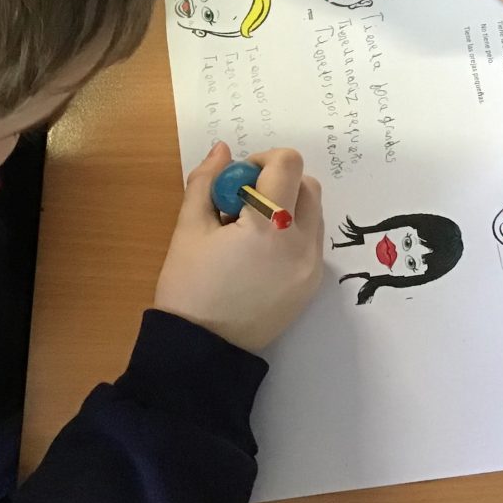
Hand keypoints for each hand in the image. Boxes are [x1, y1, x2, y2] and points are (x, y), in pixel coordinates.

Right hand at [155, 143, 323, 351]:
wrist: (202, 351)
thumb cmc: (189, 288)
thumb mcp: (188, 228)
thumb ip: (206, 182)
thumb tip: (222, 151)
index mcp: (269, 226)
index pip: (288, 164)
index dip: (262, 160)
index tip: (238, 181)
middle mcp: (301, 243)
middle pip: (307, 185)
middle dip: (278, 182)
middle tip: (241, 202)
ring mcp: (312, 267)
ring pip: (313, 212)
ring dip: (287, 206)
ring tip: (249, 230)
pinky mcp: (312, 285)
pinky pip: (311, 241)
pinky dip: (292, 233)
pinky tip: (259, 253)